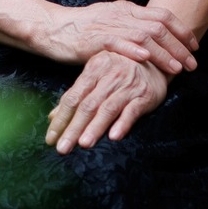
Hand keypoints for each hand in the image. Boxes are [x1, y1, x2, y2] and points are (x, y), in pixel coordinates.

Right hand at [34, 0, 196, 77]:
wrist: (53, 28)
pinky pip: (118, 43)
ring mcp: (109, 26)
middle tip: (193, 63)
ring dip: (164, 53)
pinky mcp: (95, 40)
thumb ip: (131, 25)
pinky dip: (134, 50)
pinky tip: (146, 60)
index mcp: (127, 9)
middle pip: (159, 27)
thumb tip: (155, 35)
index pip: (162, 15)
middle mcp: (121, 15)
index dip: (182, 30)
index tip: (194, 46)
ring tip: (178, 68)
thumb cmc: (82, 29)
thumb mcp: (111, 21)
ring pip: (144, 36)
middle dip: (179, 46)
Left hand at [45, 52, 168, 153]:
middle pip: (88, 105)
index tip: (51, 138)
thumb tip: (53, 117)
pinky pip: (132, 110)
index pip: (73, 97)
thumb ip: (76, 95)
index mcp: (94, 68)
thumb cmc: (121, 70)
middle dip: (73, 128)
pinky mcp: (145, 95)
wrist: (156, 61)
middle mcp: (110, 75)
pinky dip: (123, 123)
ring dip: (95, 127)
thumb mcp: (97, 76)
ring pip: (108, 108)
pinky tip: (114, 136)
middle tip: (62, 148)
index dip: (61, 118)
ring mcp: (128, 85)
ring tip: (83, 144)